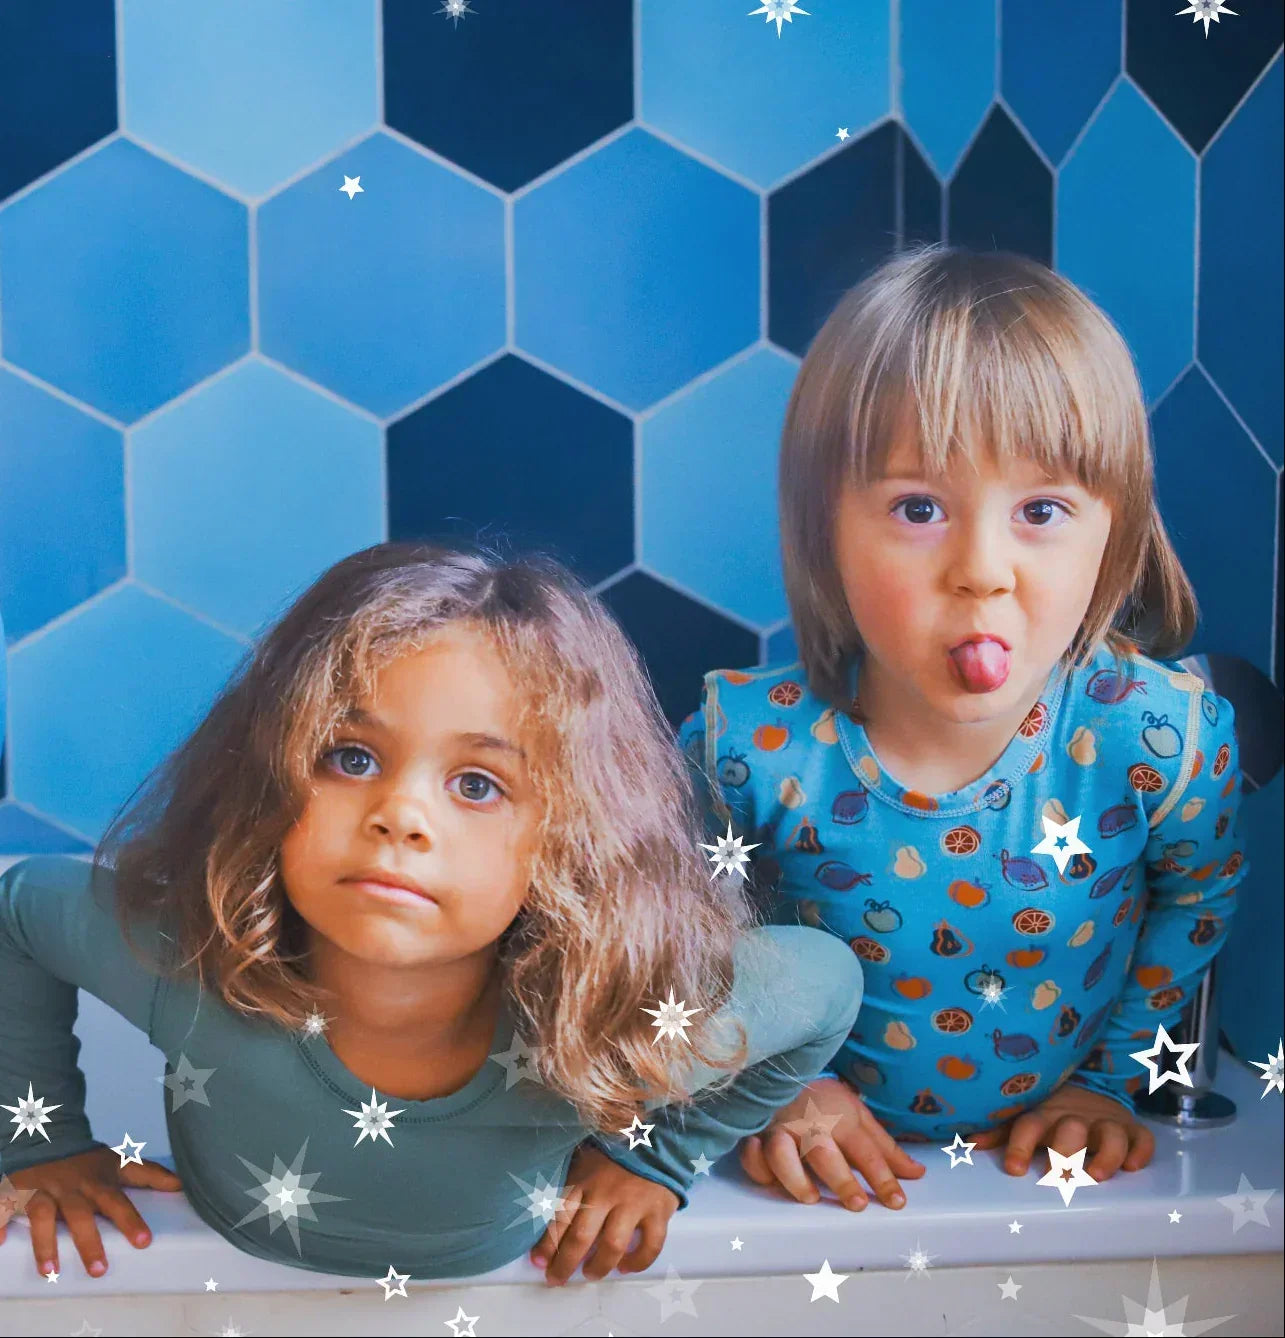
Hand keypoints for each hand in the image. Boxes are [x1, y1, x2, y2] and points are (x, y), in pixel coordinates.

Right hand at [0, 1146, 182, 1277]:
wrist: (50, 1136)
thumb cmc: (88, 1160)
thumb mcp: (120, 1163)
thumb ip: (150, 1175)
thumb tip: (183, 1184)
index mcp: (97, 1182)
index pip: (118, 1202)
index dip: (131, 1221)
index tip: (144, 1242)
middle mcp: (71, 1188)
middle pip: (81, 1214)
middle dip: (89, 1241)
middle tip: (99, 1269)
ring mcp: (43, 1189)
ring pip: (42, 1214)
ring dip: (45, 1242)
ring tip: (51, 1271)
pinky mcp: (17, 1191)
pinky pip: (3, 1206)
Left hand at [530, 1142, 678, 1286]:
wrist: (657, 1136)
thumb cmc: (615, 1151)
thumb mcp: (586, 1159)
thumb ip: (572, 1184)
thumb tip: (547, 1214)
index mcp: (585, 1179)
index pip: (561, 1217)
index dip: (547, 1244)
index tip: (537, 1262)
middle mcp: (607, 1193)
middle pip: (581, 1237)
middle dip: (565, 1264)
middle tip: (556, 1279)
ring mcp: (634, 1203)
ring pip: (613, 1245)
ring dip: (598, 1267)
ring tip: (590, 1274)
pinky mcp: (658, 1211)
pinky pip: (650, 1246)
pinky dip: (637, 1262)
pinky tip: (625, 1267)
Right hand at [739, 1077, 924, 1210]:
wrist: (785, 1070)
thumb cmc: (825, 1101)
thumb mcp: (859, 1117)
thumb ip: (885, 1149)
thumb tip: (917, 1173)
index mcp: (841, 1118)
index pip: (866, 1150)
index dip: (883, 1178)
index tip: (897, 1202)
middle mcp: (810, 1123)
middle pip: (825, 1152)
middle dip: (841, 1179)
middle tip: (857, 1203)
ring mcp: (780, 1127)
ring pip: (782, 1153)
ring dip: (795, 1176)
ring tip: (810, 1197)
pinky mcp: (754, 1133)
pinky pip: (751, 1154)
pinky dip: (757, 1166)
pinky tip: (769, 1180)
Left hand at [967, 1083, 1155, 1180]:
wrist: (1090, 1088)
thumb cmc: (1050, 1111)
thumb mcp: (1024, 1116)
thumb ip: (999, 1131)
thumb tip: (969, 1142)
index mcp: (1044, 1114)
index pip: (1028, 1126)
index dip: (1019, 1145)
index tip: (1013, 1168)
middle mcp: (1074, 1118)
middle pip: (1070, 1131)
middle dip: (1064, 1152)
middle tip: (1055, 1176)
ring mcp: (1104, 1122)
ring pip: (1110, 1134)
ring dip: (1105, 1154)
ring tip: (1097, 1174)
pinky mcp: (1130, 1129)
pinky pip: (1141, 1138)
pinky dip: (1140, 1150)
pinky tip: (1133, 1164)